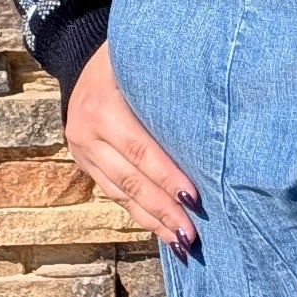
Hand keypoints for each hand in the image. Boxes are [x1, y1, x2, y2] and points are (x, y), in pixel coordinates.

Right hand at [67, 40, 201, 256]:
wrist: (79, 54)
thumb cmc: (128, 57)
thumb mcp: (141, 62)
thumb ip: (170, 87)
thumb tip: (217, 116)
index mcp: (103, 106)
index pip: (141, 150)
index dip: (167, 176)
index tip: (195, 199)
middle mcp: (87, 132)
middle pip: (130, 179)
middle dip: (163, 209)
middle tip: (191, 234)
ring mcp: (83, 150)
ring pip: (120, 193)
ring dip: (152, 220)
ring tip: (179, 241)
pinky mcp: (84, 162)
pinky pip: (113, 193)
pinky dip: (139, 213)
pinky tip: (160, 229)